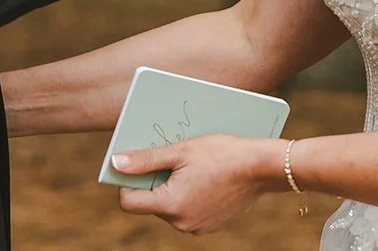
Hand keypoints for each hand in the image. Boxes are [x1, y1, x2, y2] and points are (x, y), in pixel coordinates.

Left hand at [114, 134, 278, 234]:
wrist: (263, 167)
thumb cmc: (221, 153)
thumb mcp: (180, 151)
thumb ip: (145, 160)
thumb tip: (115, 163)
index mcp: (171, 206)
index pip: (129, 201)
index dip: (127, 181)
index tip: (135, 163)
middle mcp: (182, 224)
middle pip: (151, 202)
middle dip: (155, 180)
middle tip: (170, 156)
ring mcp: (198, 227)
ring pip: (170, 206)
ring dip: (173, 185)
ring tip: (191, 164)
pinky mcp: (211, 224)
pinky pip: (188, 210)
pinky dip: (189, 193)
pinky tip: (204, 175)